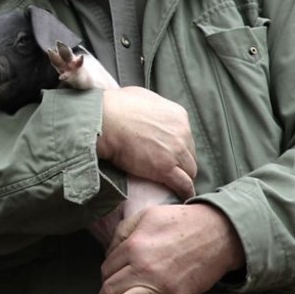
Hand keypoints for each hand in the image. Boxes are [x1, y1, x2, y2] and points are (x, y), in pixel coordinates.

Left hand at [92, 204, 244, 293]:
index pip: (106, 269)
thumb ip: (123, 231)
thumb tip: (110, 252)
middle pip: (110, 291)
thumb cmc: (182, 221)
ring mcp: (159, 286)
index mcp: (133, 247)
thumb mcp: (147, 215)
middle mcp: (142, 269)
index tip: (105, 282)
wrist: (220, 233)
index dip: (104, 277)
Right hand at [98, 86, 196, 200]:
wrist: (104, 121)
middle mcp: (182, 133)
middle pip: (190, 154)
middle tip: (169, 169)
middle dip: (181, 162)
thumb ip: (152, 107)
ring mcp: (176, 151)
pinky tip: (181, 195)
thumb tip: (145, 111)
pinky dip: (183, 191)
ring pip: (189, 170)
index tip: (169, 153)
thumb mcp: (141, 97)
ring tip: (175, 185)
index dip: (177, 147)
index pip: (186, 137)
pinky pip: (183, 184)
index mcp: (178, 116)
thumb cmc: (114, 107)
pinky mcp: (165, 168)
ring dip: (182, 177)